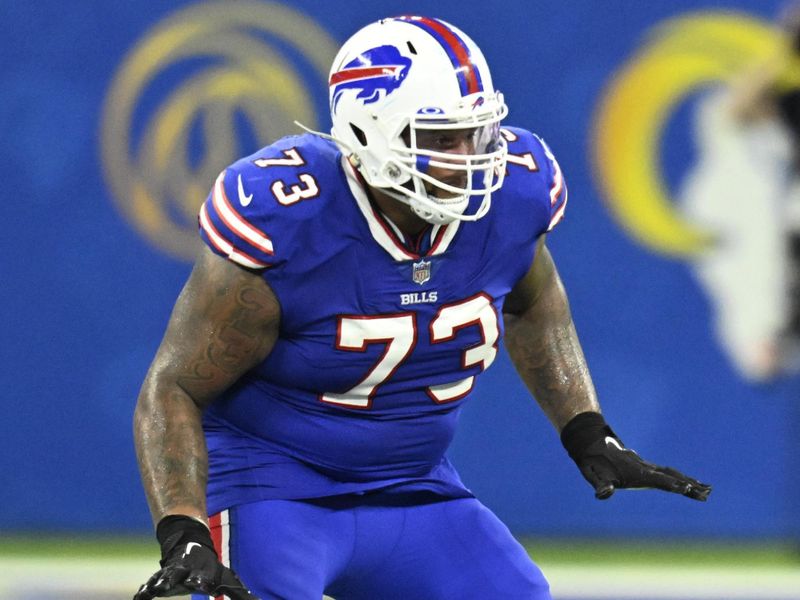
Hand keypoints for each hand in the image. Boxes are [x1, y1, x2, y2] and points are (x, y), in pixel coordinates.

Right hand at [134, 515, 258, 599]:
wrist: (193, 548)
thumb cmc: (212, 570)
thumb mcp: (227, 580)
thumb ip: (240, 594)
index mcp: (201, 574)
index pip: (201, 578)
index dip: (202, 582)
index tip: (206, 587)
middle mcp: (184, 572)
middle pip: (177, 575)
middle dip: (172, 580)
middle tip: (165, 587)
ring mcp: (170, 573)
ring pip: (160, 578)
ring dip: (155, 584)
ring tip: (150, 591)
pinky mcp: (160, 577)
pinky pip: (149, 584)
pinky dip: (144, 590)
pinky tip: (138, 598)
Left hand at [560, 412, 711, 500]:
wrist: (591, 442)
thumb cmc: (592, 462)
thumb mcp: (592, 474)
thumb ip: (599, 484)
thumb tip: (603, 494)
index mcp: (635, 472)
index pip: (657, 479)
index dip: (670, 484)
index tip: (686, 488)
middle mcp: (644, 467)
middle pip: (671, 476)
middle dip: (689, 485)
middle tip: (707, 494)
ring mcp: (646, 466)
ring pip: (672, 473)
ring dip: (689, 482)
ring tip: (708, 490)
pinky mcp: (645, 467)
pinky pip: (667, 473)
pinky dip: (680, 477)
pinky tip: (687, 483)